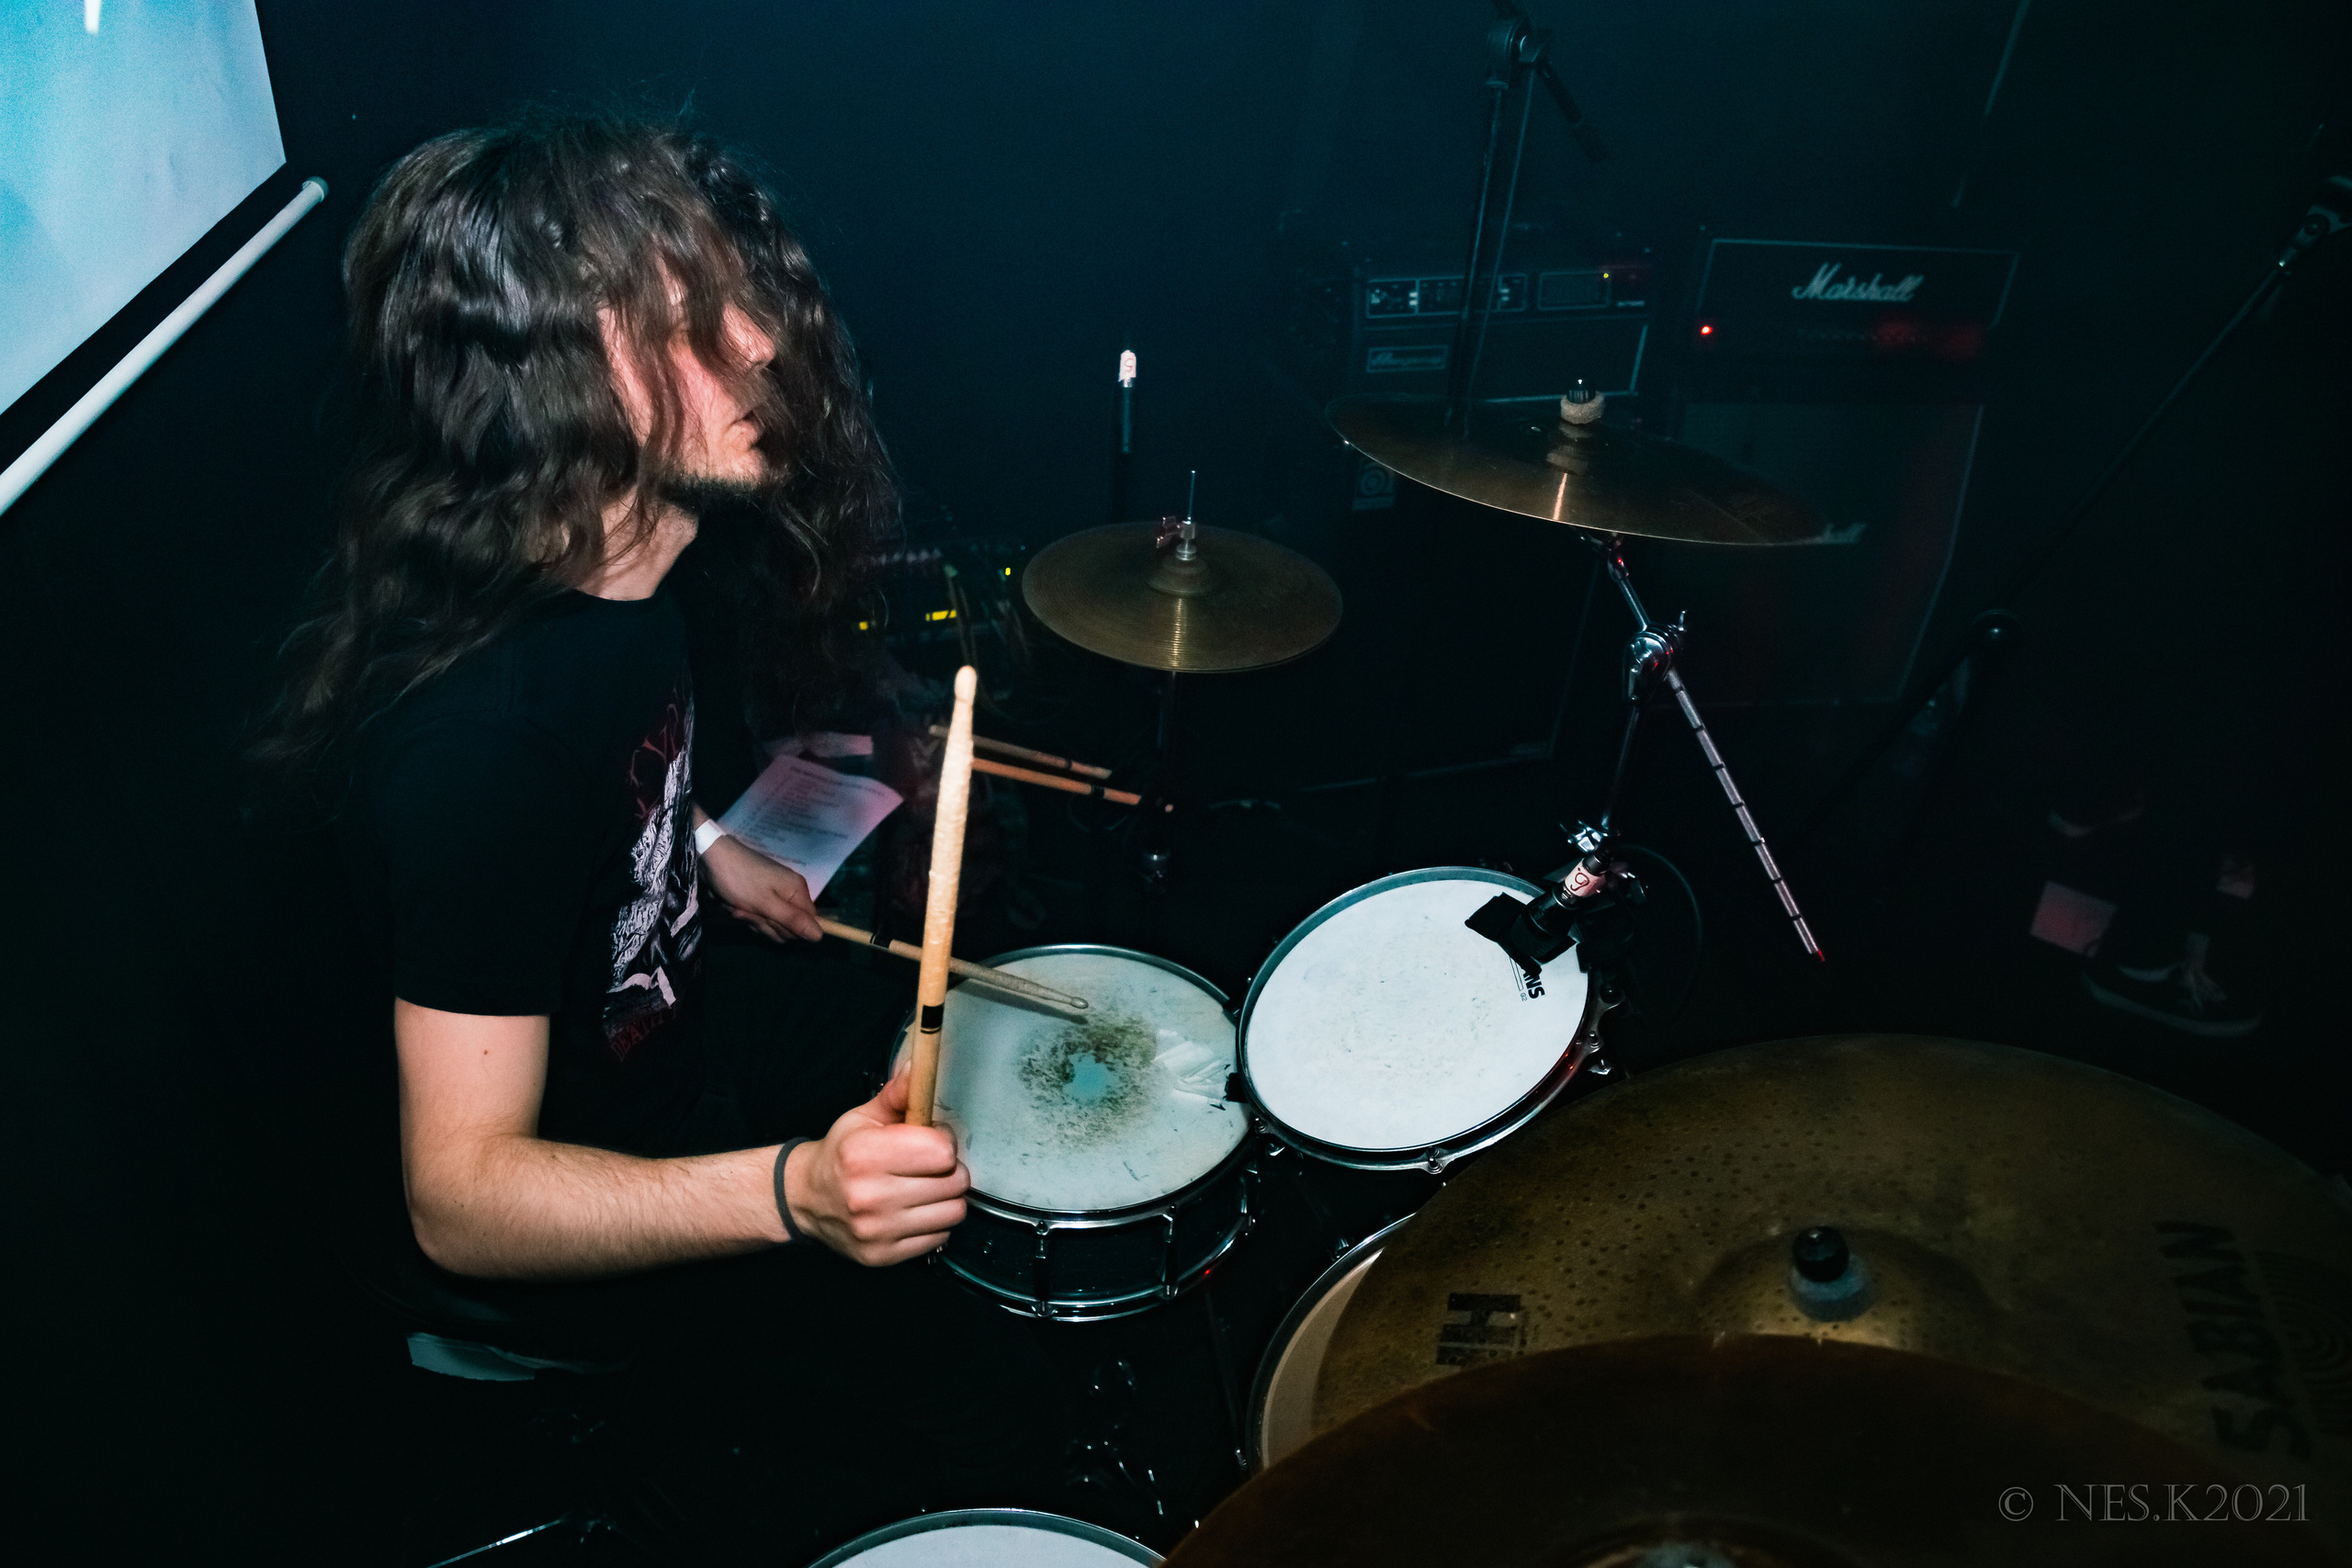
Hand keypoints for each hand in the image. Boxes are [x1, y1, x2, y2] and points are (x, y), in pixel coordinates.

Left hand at [702, 833, 820, 941]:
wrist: (712, 858)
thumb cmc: (739, 880)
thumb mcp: (765, 904)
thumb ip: (793, 920)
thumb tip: (820, 936)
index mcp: (797, 891)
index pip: (809, 924)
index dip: (790, 929)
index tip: (770, 921)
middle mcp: (791, 893)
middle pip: (790, 927)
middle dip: (768, 925)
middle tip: (751, 911)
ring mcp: (776, 895)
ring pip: (773, 924)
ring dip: (755, 921)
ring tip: (740, 907)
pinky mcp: (762, 898)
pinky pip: (762, 918)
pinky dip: (748, 916)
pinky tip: (736, 906)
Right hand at [782, 1065, 968, 1265]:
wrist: (806, 1199)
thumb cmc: (840, 1155)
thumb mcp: (863, 1118)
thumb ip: (897, 1094)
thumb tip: (919, 1067)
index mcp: (865, 1154)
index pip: (941, 1151)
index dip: (943, 1142)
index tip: (932, 1141)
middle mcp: (869, 1195)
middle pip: (953, 1183)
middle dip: (949, 1170)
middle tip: (930, 1166)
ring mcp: (876, 1230)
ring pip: (952, 1212)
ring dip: (946, 1198)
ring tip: (925, 1188)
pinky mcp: (882, 1256)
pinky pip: (939, 1237)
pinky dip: (934, 1223)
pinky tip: (914, 1210)